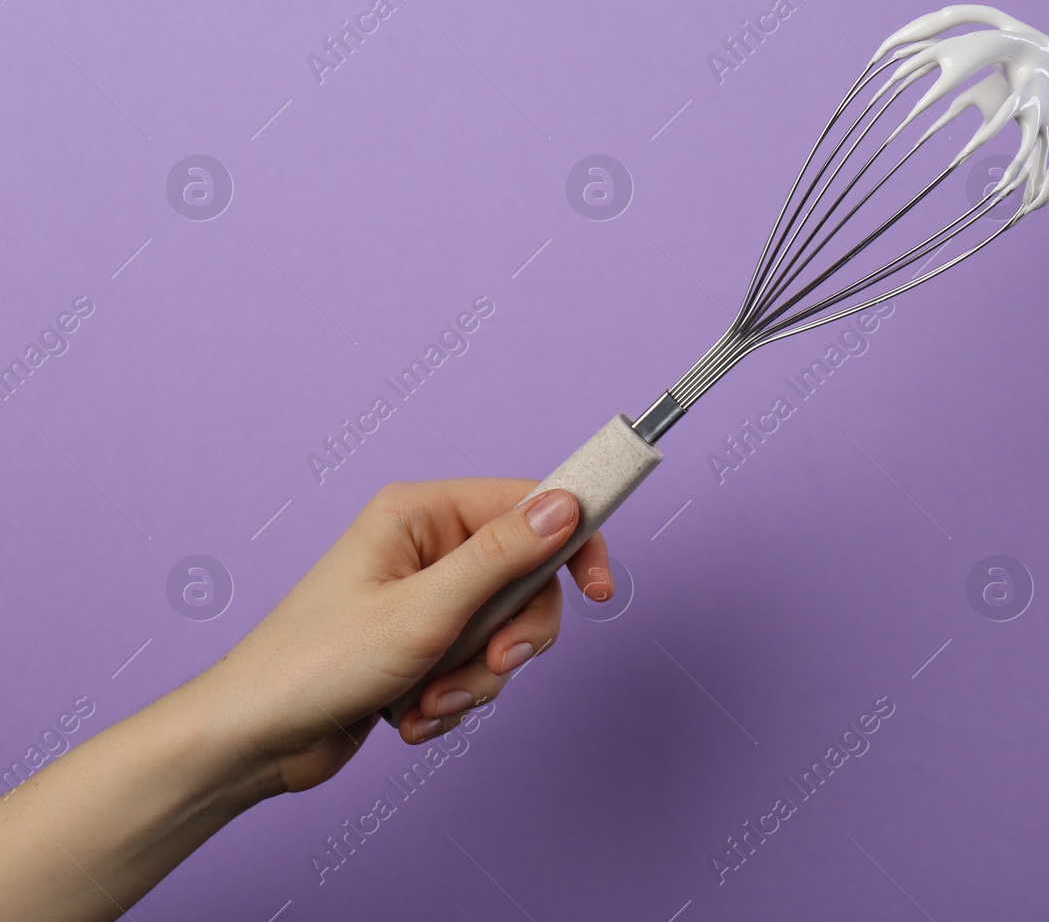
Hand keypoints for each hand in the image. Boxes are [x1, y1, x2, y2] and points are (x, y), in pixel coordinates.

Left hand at [199, 478, 611, 795]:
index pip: (528, 503)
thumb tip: (565, 506)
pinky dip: (454, 697)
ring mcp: (424, 598)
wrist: (252, 743)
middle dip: (513, 636)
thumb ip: (502, 557)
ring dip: (477, 677)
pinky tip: (410, 715)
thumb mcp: (424, 612)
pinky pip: (476, 665)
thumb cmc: (313, 666)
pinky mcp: (421, 645)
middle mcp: (425, 547)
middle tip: (492, 663)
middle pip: (526, 578)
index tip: (599, 589)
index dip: (573, 542)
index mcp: (420, 514)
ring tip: (427, 701)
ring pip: (505, 630)